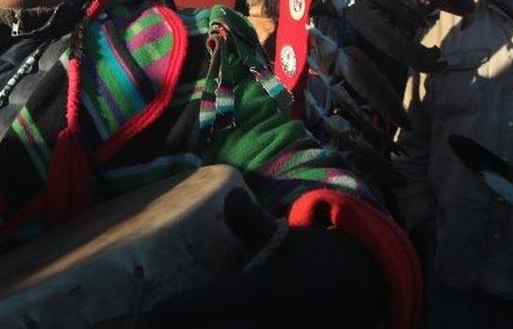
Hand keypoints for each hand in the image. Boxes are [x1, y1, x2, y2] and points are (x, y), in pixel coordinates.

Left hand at [143, 189, 385, 327]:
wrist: (364, 288)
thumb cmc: (312, 258)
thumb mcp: (284, 237)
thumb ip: (252, 223)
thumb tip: (231, 196)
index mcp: (264, 290)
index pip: (207, 303)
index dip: (174, 312)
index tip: (148, 315)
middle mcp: (271, 322)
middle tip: (148, 326)